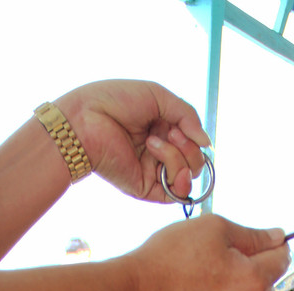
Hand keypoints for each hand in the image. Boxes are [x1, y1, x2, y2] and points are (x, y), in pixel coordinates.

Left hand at [57, 81, 209, 201]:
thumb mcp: (159, 97)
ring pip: (188, 175)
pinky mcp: (145, 188)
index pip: (193, 143)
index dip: (194, 135)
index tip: (179, 124)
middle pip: (195, 163)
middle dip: (189, 146)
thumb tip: (207, 143)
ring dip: (180, 155)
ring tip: (154, 141)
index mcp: (162, 131)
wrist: (86, 118)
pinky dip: (175, 171)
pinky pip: (174, 190)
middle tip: (169, 132)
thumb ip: (188, 116)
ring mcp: (152, 172)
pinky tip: (158, 153)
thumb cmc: (116, 100)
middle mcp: (159, 154)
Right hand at [120, 214, 289, 290]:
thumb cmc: (169, 259)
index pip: (283, 257)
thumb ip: (252, 234)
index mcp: (255, 281)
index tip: (256, 237)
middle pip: (267, 282)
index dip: (272, 242)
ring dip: (236, 285)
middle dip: (253, 265)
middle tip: (219, 253)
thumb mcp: (214, 228)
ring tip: (203, 273)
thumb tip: (276, 237)